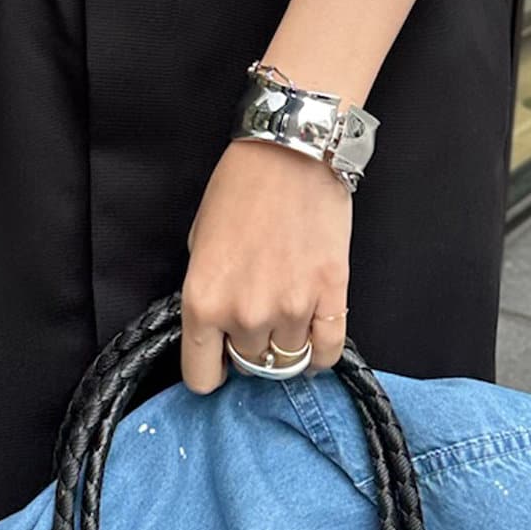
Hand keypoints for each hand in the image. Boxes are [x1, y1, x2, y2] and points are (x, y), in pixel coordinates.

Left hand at [179, 137, 352, 393]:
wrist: (291, 152)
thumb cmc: (241, 186)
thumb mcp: (199, 240)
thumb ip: (207, 293)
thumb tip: (216, 327)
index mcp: (203, 301)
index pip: (202, 377)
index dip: (210, 369)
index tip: (218, 358)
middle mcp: (245, 314)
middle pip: (250, 367)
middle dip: (249, 346)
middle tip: (255, 315)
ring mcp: (291, 309)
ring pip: (288, 360)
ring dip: (284, 342)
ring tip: (284, 309)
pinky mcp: (331, 297)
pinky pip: (327, 352)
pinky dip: (319, 352)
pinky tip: (312, 333)